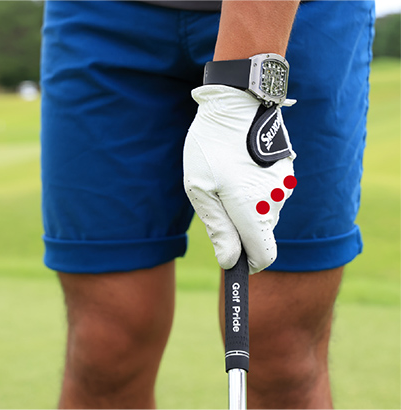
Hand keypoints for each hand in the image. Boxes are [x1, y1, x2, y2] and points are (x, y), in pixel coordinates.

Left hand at [183, 85, 296, 273]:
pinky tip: (242, 169)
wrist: (237, 103)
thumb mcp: (201, 189)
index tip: (235, 258)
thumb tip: (230, 261)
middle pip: (262, 236)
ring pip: (267, 215)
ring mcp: (285, 187)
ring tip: (229, 179)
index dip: (250, 263)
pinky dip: (257, 193)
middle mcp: (275, 203)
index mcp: (253, 212)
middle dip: (242, 229)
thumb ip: (219, 229)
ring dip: (249, 208)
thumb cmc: (211, 147)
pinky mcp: (287, 173)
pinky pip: (272, 196)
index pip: (264, 257)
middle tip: (219, 202)